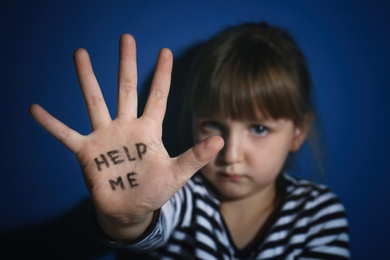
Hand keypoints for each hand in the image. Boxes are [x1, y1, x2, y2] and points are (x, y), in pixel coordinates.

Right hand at [29, 34, 223, 238]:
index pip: (157, 96)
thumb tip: (220, 140)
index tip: (166, 51)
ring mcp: (105, 137)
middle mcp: (126, 127)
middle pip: (125, 88)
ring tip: (80, 53)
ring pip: (95, 101)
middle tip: (126, 37)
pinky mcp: (87, 152)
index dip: (162, 74)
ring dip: (87, 78)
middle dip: (126, 63)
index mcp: (149, 130)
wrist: (130, 208)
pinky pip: (66, 135)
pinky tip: (35, 109)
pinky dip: (52, 124)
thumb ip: (196, 156)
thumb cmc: (154, 190)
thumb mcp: (177, 173)